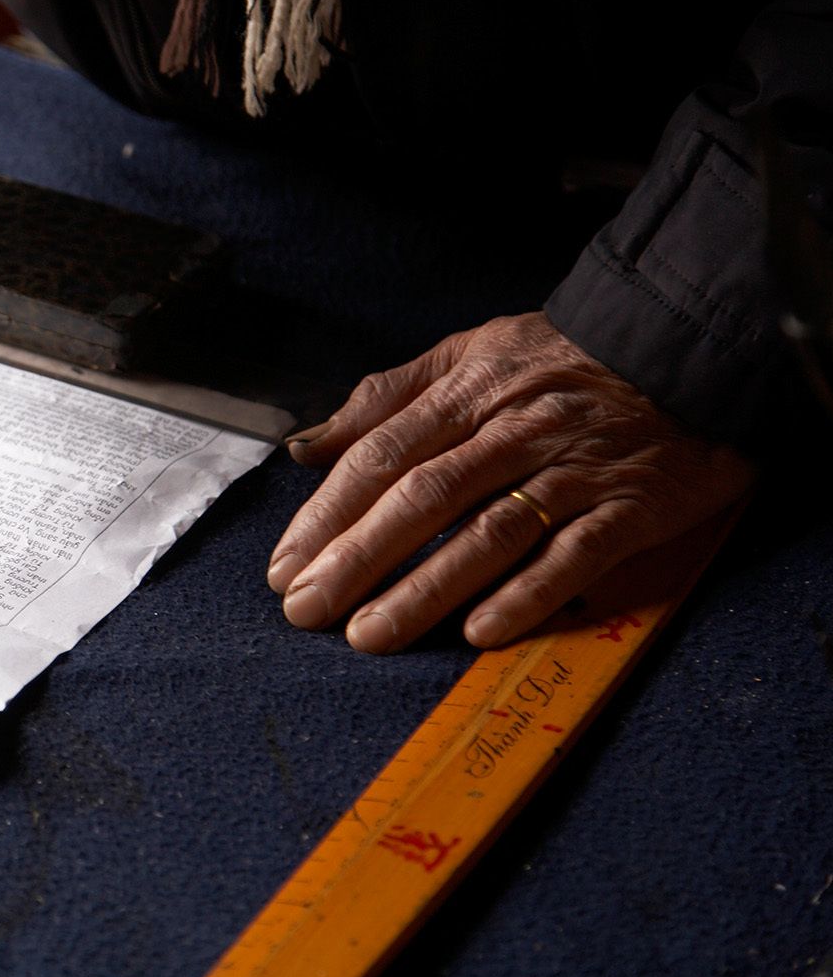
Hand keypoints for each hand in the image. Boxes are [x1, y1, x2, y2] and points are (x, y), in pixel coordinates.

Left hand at [267, 312, 753, 652]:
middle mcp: (514, 429)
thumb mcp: (470, 352)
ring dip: (424, 588)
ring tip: (369, 634)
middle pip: (422, 497)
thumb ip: (386, 399)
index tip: (285, 564)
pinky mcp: (631, 507)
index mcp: (468, 390)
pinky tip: (478, 632)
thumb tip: (306, 446)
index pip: (382, 455)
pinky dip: (527, 594)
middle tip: (305, 609)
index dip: (329, 513)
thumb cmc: (563, 358)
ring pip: (488, 533)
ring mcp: (574, 469)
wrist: (691, 342)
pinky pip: (575, 556)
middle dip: (357, 558)